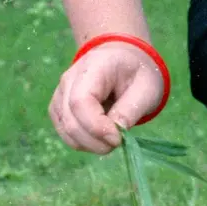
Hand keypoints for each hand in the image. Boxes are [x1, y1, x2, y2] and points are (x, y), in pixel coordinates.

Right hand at [49, 40, 166, 153]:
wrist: (123, 61)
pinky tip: (100, 138)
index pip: (80, 102)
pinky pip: (65, 133)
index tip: (118, 139)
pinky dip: (83, 142)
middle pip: (70, 120)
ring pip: (65, 130)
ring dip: (90, 145)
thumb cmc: (137, 73)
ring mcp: (60, 94)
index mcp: (92, 67)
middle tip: (119, 142)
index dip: (96, 127)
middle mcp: (69, 79)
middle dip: (95, 141)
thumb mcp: (146, 88)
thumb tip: (115, 135)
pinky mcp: (59, 108)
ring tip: (111, 139)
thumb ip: (130, 110)